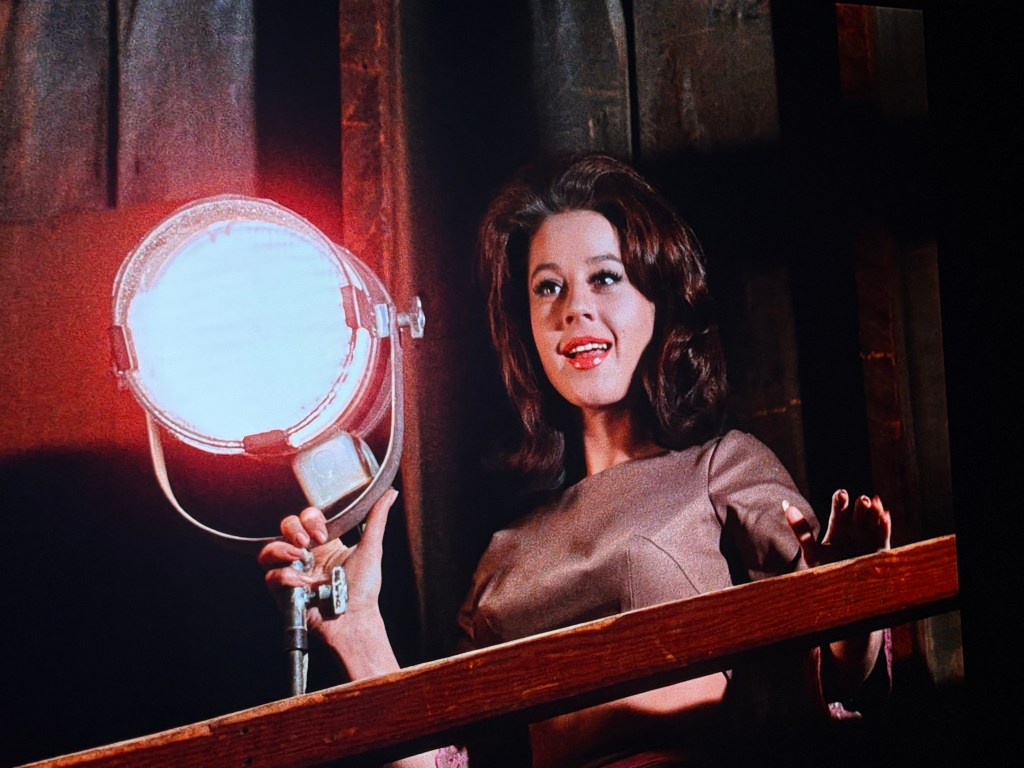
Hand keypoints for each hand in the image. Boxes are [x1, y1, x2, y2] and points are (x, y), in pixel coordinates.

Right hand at [257, 488, 398, 631]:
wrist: (355, 619)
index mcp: (324, 543)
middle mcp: (305, 555)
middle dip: (292, 529)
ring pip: (268, 551)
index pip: (306, 517)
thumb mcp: (371, 548)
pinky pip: (271, 577)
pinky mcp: (283, 592)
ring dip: (282, 550)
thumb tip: (390, 493)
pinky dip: (286, 578)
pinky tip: (305, 585)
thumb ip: (377, 518)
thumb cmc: (365, 588)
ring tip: (300, 559)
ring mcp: (292, 573)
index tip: (324, 533)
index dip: (309, 519)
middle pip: (284, 528)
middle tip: (307, 543)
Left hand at [784, 489, 890, 566]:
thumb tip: (785, 504)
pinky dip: (885, 525)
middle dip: (861, 505)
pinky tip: (885, 515)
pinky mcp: (880, 551)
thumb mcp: (811, 550)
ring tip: (874, 501)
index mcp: (837, 527)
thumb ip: (800, 529)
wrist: (839, 594)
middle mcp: (854, 530)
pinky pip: (883, 536)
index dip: (841, 501)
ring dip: (875, 511)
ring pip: (872, 520)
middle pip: (858, 512)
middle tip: (862, 500)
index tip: (841, 494)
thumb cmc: (823, 570)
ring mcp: (867, 539)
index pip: (839, 509)